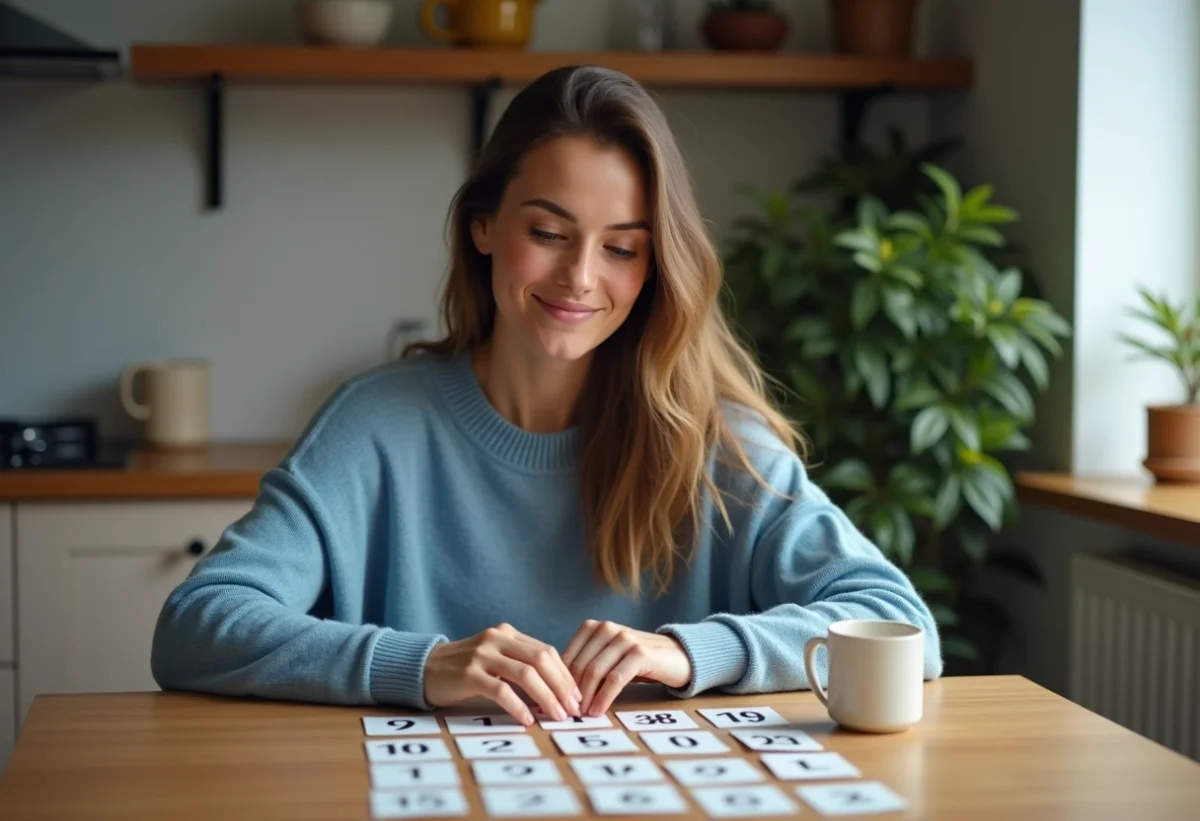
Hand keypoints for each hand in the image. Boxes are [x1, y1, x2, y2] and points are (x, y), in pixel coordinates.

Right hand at [423, 623, 581, 725]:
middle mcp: (497, 638)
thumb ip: (520, 665)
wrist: (424, 668)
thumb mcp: (495, 658)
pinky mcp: (468, 674)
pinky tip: (527, 720)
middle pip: (541, 659)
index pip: (546, 651)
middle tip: (573, 708)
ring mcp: (482, 655)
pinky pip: (500, 690)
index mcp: (508, 633)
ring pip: (525, 674)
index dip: (565, 674)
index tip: (577, 696)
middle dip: (561, 685)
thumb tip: (557, 691)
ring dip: (546, 697)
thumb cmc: (465, 669)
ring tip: (557, 716)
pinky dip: (517, 706)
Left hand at [562, 620, 692, 716]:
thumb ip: (587, 665)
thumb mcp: (609, 658)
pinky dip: (604, 697)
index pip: (567, 657)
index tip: (557, 704)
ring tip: (581, 715)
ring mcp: (624, 638)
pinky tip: (598, 711)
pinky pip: (615, 679)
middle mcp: (607, 628)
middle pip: (579, 665)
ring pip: (594, 672)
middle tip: (567, 714)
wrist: (679, 656)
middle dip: (570, 693)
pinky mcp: (640, 652)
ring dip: (586, 697)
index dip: (559, 682)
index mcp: (594, 627)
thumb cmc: (639, 662)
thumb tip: (557, 691)